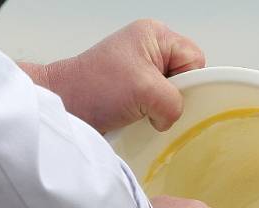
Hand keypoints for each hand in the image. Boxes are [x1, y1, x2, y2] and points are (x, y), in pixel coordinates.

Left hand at [25, 19, 204, 132]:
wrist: (63, 108)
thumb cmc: (91, 88)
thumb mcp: (145, 89)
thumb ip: (173, 101)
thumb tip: (173, 115)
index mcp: (155, 36)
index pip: (194, 59)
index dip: (188, 81)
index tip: (169, 94)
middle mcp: (150, 52)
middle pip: (186, 79)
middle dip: (173, 98)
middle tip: (153, 105)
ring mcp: (142, 74)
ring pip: (172, 98)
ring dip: (160, 111)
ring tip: (140, 113)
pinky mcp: (135, 95)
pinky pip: (158, 109)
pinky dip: (151, 118)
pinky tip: (137, 120)